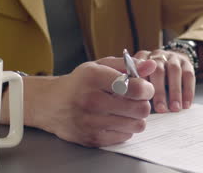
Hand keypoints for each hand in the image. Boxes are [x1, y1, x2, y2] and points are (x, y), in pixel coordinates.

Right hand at [4, 57, 155, 146]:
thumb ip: (128, 65)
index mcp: (94, 77)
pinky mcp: (92, 138)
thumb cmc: (80, 83)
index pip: (135, 87)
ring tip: (127, 110)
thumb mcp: (101, 66)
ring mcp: (90, 122)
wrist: (50, 103)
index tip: (144, 88)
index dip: (147, 88)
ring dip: (136, 117)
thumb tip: (152, 65)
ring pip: (136, 125)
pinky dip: (125, 128)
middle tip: (136, 100)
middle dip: (143, 103)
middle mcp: (91, 100)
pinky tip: (116, 119)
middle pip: (140, 109)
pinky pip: (125, 136)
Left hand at [134, 49, 195, 112]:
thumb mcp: (141, 78)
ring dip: (175, 91)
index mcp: (142, 59)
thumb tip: (139, 106)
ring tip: (175, 108)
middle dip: (159, 91)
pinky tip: (186, 104)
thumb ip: (139, 87)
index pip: (140, 69)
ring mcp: (173, 58)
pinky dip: (188, 91)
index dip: (141, 85)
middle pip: (158, 71)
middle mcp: (158, 56)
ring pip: (175, 71)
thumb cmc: (151, 77)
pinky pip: (189, 75)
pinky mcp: (186, 63)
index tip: (142, 100)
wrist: (171, 61)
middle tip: (160, 109)